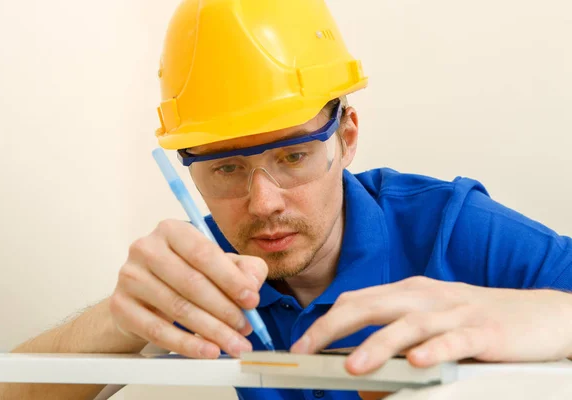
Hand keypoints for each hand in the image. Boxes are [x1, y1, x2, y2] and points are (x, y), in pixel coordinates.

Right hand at [110, 219, 267, 358]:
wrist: (142, 296)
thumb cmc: (184, 275)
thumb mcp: (218, 264)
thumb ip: (244, 268)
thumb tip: (253, 284)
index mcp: (171, 229)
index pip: (204, 253)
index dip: (231, 279)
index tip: (252, 300)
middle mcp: (146, 248)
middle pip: (191, 283)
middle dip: (225, 309)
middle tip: (246, 329)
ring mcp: (129, 276)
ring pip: (177, 308)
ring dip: (212, 331)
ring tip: (234, 344)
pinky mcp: (120, 306)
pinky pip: (158, 331)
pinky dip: (187, 345)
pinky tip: (208, 351)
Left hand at [291, 276, 571, 374]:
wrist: (540, 315)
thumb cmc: (478, 320)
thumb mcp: (431, 327)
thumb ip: (396, 346)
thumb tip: (363, 382)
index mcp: (409, 292)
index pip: (358, 300)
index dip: (326, 319)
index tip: (301, 343)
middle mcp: (426, 297)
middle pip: (372, 305)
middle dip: (334, 326)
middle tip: (307, 349)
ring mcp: (455, 312)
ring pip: (409, 324)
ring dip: (378, 344)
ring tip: (352, 366)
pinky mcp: (484, 331)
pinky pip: (454, 341)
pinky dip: (434, 350)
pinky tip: (417, 363)